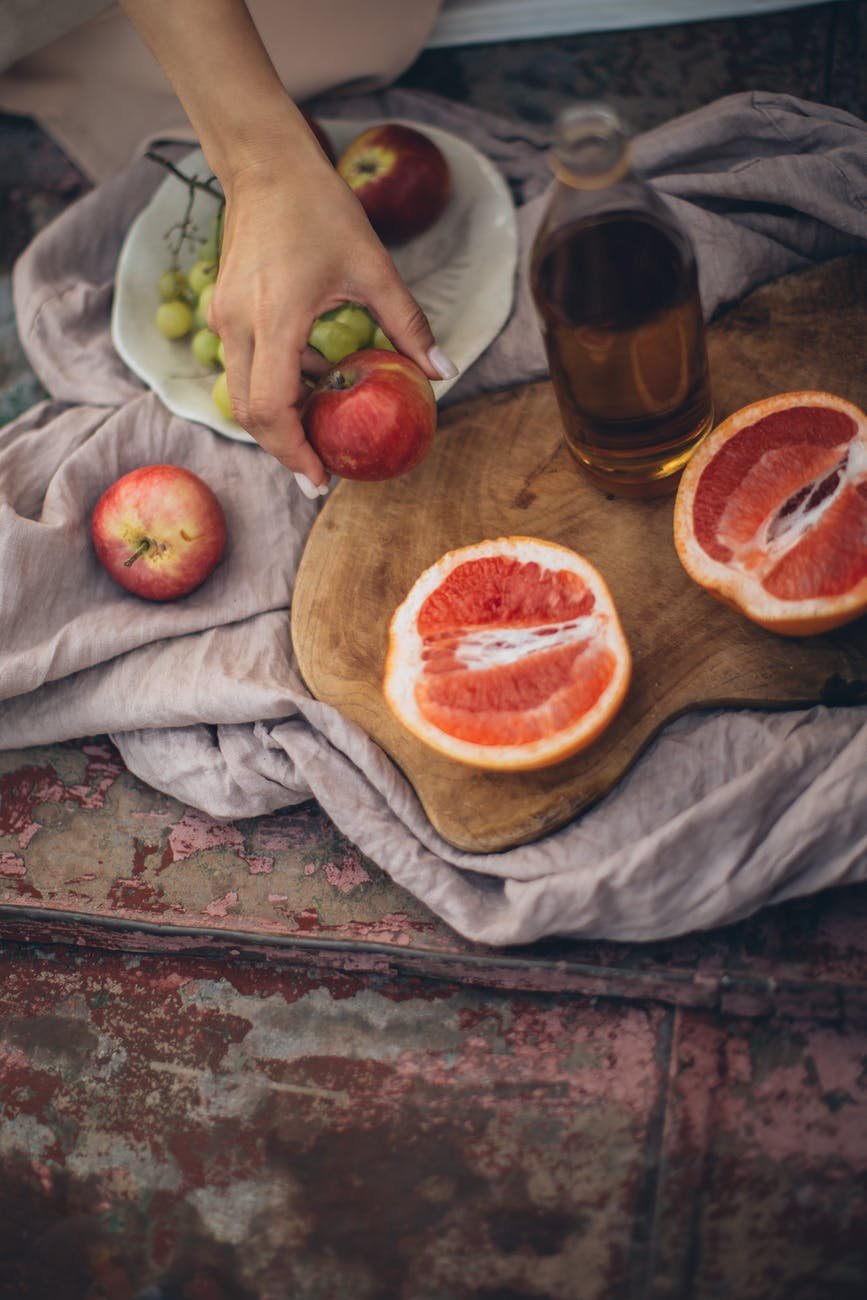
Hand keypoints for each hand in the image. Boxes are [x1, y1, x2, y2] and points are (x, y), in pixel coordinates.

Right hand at [207, 132, 456, 497]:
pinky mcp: (224, 309)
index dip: (293, 451)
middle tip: (322, 470)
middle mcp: (239, 325)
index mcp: (274, 319)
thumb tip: (444, 371)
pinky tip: (316, 378)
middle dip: (285, 447)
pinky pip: (245, 365)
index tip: (320, 478)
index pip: (270, 408)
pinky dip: (276, 384)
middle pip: (249, 412)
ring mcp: (225, 317)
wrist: (264, 162)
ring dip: (282, 417)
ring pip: (243, 392)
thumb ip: (407, 324)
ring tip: (324, 428)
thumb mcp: (374, 267)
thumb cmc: (321, 207)